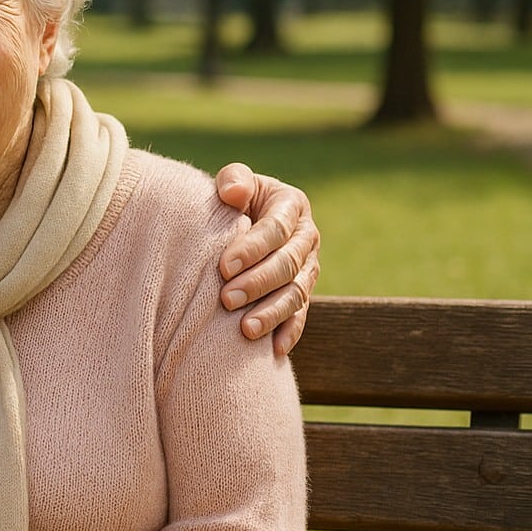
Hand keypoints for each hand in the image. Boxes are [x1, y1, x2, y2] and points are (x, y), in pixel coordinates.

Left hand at [214, 162, 320, 355]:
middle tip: (227, 299)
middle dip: (257, 283)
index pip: (275, 229)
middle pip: (287, 264)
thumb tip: (234, 193)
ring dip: (272, 312)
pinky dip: (290, 332)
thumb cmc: (231, 199)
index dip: (252, 248)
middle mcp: (306, 237)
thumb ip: (234, 180)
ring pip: (296, 293)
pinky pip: (301, 315)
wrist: (240, 219)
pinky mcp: (302, 292)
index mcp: (291, 205)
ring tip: (246, 329)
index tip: (223, 267)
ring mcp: (308, 267)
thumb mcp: (233, 182)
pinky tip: (275, 350)